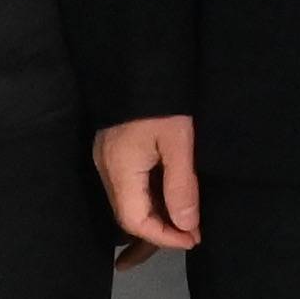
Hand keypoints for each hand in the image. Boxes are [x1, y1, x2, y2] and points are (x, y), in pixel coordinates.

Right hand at [92, 113, 201, 257]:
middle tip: (190, 236)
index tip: (193, 239)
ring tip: (181, 226)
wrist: (140, 59)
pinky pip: (128, 186)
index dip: (164, 236)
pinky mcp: (113, 149)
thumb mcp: (179, 142)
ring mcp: (106, 159)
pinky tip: (166, 201)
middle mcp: (106, 169)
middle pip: (128, 215)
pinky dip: (148, 198)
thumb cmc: (163, 101)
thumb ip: (181, 186)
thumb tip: (186, 227)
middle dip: (159, 231)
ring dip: (154, 216)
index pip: (135, 220)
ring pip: (127, 201)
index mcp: (119, 170)